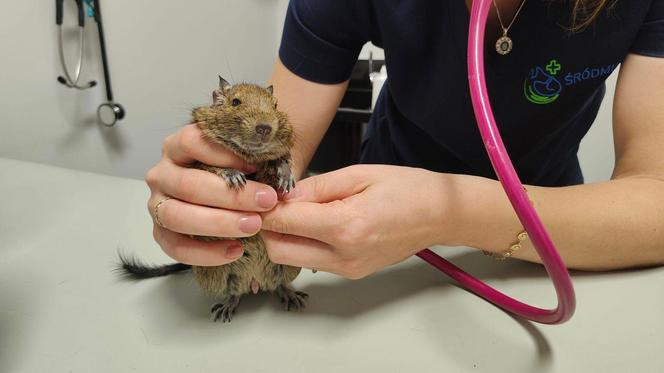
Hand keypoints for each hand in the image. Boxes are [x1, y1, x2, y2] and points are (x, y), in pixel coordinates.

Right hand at [145, 125, 278, 265]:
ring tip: (252, 226)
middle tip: (266, 201)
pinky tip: (236, 250)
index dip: (223, 154)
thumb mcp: (249, 157)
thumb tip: (276, 172)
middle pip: (188, 184)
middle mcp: (162, 173)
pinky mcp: (162, 232)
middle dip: (230, 196)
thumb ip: (256, 157)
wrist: (233, 197)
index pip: (192, 142)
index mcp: (178, 146)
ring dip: (217, 223)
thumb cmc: (242, 172)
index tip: (256, 165)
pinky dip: (205, 252)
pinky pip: (176, 247)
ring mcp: (158, 204)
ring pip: (177, 216)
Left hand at [260, 165, 459, 278]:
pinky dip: (303, 243)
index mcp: (346, 226)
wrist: (440, 214)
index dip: (264, 207)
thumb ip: (316, 186)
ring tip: (296, 210)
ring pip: (291, 259)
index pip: (284, 222)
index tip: (259, 193)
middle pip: (278, 250)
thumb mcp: (358, 174)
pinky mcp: (351, 273)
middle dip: (267, 227)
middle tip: (274, 202)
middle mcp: (343, 255)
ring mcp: (347, 269)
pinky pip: (312, 260)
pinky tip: (315, 222)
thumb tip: (282, 195)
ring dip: (284, 236)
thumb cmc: (406, 188)